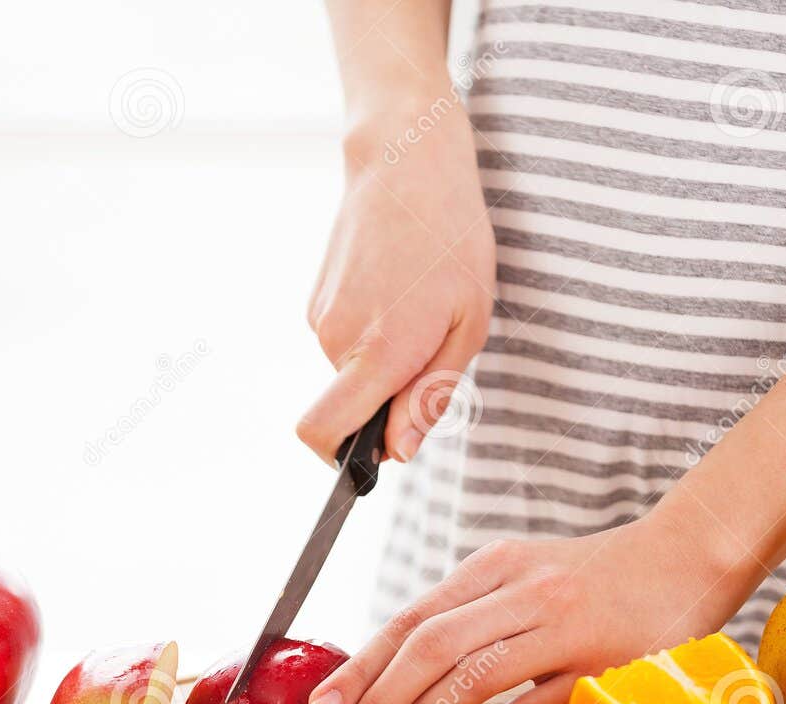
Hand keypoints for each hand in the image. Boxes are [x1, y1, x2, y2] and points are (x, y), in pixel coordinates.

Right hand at [298, 96, 493, 462]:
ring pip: (346, 374)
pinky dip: (370, 334)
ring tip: (419, 307)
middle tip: (430, 348)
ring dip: (382, 361)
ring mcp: (319, 318)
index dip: (342, 460)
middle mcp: (336, 339)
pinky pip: (342, 343)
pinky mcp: (315, 300)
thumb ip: (431, 395)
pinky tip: (398, 289)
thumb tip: (397, 452)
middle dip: (383, 401)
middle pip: (345, 409)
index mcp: (378, 351)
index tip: (373, 456)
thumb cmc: (452, 239)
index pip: (323, 433)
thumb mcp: (470, 324)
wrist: (406, 160)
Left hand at [307, 514, 750, 703]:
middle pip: (427, 645)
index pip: (411, 618)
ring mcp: (563, 628)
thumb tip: (395, 672)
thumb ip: (470, 614)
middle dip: (373, 697)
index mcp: (495, 565)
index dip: (361, 665)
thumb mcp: (524, 576)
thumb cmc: (596, 579)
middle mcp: (522, 590)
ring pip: (469, 674)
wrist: (692, 557)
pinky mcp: (600, 668)